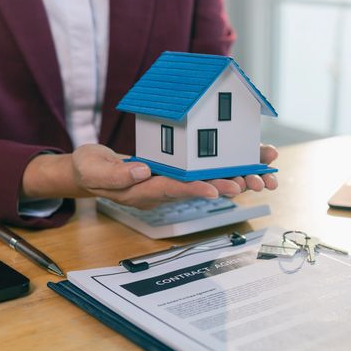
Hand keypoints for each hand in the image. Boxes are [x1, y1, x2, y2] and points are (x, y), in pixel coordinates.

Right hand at [21, 144, 278, 209]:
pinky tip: (248, 160)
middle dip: (227, 185)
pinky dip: (226, 164)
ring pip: (208, 180)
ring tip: (262, 175)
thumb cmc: (89, 169)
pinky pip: (205, 169)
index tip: (216, 190)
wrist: (89, 171)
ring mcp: (171, 181)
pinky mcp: (176, 172)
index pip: (172, 190)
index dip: (195, 189)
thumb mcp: (92, 169)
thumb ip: (115, 174)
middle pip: (198, 188)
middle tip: (253, 183)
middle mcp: (163, 188)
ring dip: (235, 176)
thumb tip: (141, 170)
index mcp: (143, 190)